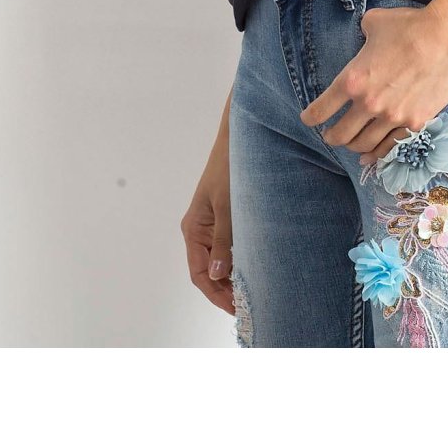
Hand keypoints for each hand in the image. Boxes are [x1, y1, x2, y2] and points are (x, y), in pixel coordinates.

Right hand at [180, 128, 234, 314]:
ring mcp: (212, 224)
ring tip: (252, 292)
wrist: (239, 138)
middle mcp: (199, 230)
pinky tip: (253, 267)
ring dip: (232, 277)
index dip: (216, 294)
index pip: (200, 274)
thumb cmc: (230, 168)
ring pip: (219, 260)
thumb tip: (218, 275)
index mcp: (194, 229)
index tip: (236, 308)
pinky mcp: (225, 217)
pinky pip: (228, 247)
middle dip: (225, 290)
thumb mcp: (227, 205)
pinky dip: (237, 261)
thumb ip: (222, 240)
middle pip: (208, 271)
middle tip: (248, 306)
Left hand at [299, 4, 447, 164]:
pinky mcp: (414, 122)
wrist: (446, 37)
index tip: (308, 120)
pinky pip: (390, 146)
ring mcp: (392, 116)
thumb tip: (366, 37)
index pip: (322, 108)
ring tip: (351, 145)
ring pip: (363, 145)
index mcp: (353, 79)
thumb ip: (363, 34)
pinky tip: (371, 156)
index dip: (311, 117)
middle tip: (330, 135)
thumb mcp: (375, 23)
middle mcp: (368, 103)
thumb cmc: (409, 26)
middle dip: (331, 137)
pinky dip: (377, 154)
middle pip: (340, 134)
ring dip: (353, 147)